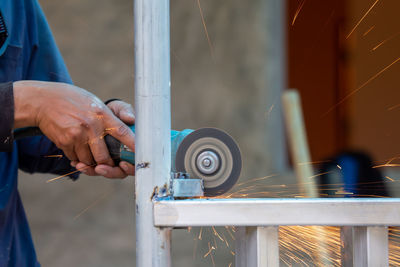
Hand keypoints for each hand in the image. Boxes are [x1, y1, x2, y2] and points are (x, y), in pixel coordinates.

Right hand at [13, 81, 134, 177]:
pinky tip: (78, 150)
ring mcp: (76, 135)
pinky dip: (79, 160)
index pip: (122, 131)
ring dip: (92, 164)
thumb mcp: (96, 101)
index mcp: (102, 114)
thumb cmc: (74, 100)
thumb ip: (116, 112)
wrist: (43, 100)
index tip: (141, 153)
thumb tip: (133, 120)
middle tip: (111, 165)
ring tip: (92, 156)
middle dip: (109, 166)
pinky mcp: (64, 142)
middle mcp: (91, 126)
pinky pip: (76, 159)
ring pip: (90, 162)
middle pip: (105, 158)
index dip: (133, 144)